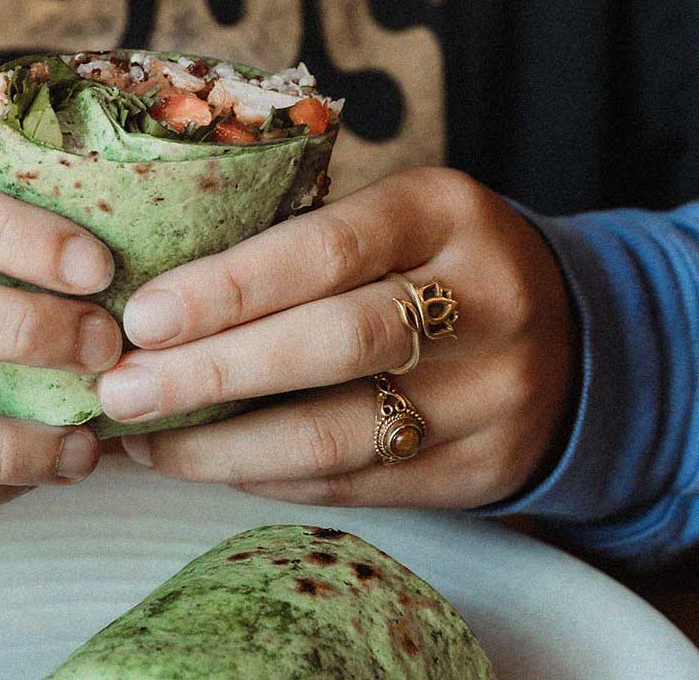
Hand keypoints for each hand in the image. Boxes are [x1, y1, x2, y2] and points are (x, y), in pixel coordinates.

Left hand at [99, 167, 574, 507]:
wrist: (579, 342)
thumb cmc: (438, 264)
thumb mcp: (397, 219)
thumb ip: (303, 243)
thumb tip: (151, 294)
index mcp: (446, 213)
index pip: (325, 249)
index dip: (226, 288)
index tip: (141, 317)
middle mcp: (482, 302)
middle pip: (329, 345)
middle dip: (208, 374)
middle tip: (119, 390)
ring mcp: (490, 396)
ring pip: (335, 435)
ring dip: (220, 446)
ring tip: (142, 440)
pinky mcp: (480, 471)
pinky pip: (352, 484)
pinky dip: (264, 477)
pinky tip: (204, 464)